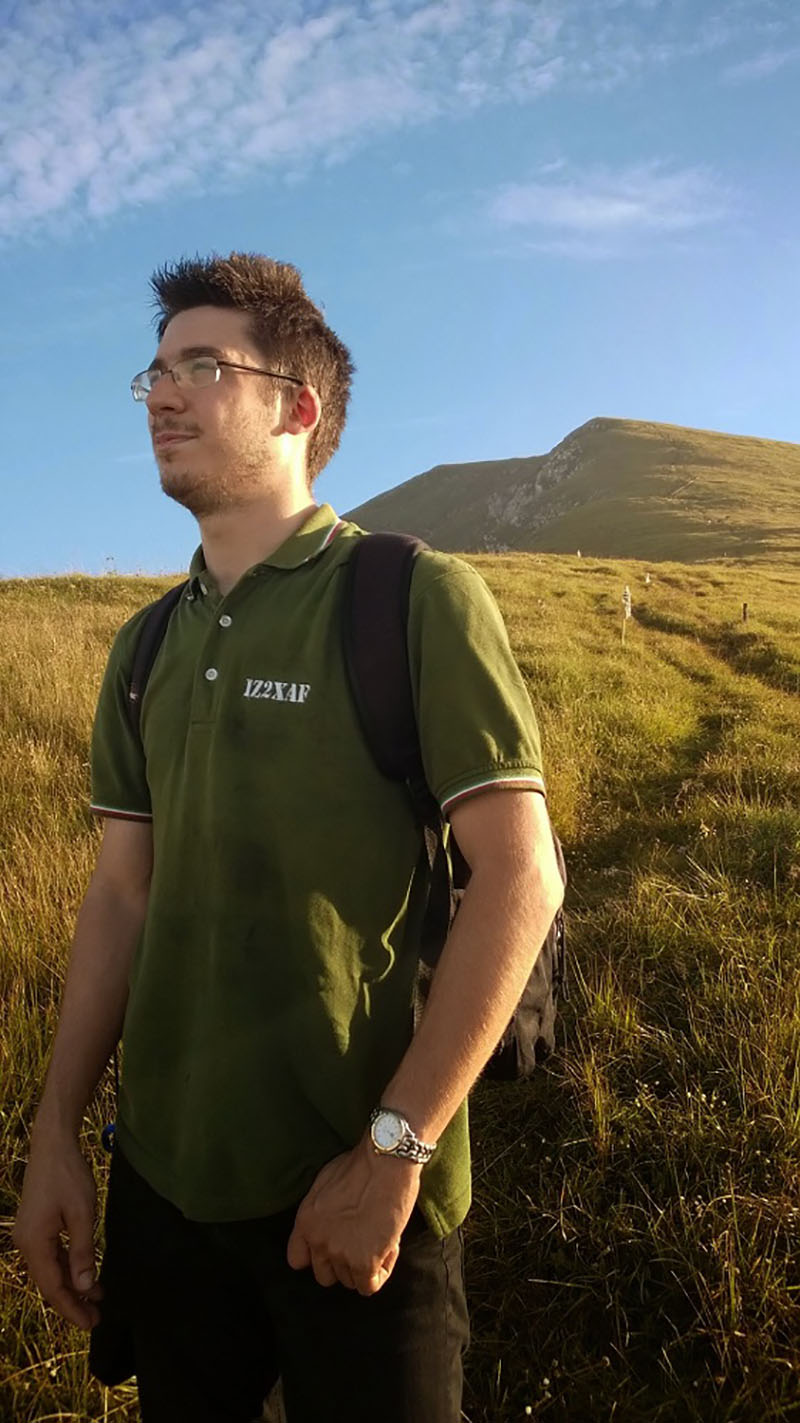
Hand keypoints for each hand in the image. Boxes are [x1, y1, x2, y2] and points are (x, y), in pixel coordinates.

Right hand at [13, 1136, 102, 1329]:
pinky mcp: (35, 1226)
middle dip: (73, 1301)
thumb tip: (86, 1286)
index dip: (72, 1308)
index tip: (91, 1323)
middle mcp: (25, 1243)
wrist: (53, 1144)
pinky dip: (67, 1266)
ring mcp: (28, 1235)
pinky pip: (50, 1255)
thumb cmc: (69, 1175)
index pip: (53, 1287)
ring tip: (97, 1299)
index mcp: (34, 1243)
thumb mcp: (83, 1214)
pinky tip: (85, 1273)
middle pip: (49, 1282)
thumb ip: (83, 1252)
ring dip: (72, 1284)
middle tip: (97, 1318)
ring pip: (50, 1270)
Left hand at [286, 1138, 421, 1295]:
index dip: (317, 1256)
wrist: (386, 1162)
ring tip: (379, 1238)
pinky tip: (389, 1249)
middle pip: (325, 1276)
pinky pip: (369, 1286)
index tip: (333, 1247)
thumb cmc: (361, 1164)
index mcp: (305, 1221)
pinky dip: (381, 1272)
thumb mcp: (325, 1183)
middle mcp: (318, 1242)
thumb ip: (319, 1211)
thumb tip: (327, 1222)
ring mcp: (341, 1254)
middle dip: (343, 1263)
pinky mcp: (365, 1263)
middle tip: (361, 1242)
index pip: (297, 1260)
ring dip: (365, 1265)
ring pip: (349, 1281)